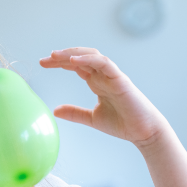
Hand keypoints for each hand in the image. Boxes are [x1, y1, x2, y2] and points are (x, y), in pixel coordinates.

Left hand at [40, 47, 167, 148]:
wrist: (144, 133)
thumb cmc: (122, 124)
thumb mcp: (91, 118)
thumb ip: (74, 113)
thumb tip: (55, 111)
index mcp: (97, 82)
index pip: (75, 66)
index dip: (59, 63)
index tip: (42, 63)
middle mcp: (103, 75)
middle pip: (80, 57)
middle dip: (62, 56)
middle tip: (44, 59)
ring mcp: (112, 75)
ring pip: (91, 56)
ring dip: (72, 53)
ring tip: (55, 56)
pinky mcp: (120, 79)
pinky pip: (104, 63)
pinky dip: (89, 59)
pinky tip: (73, 61)